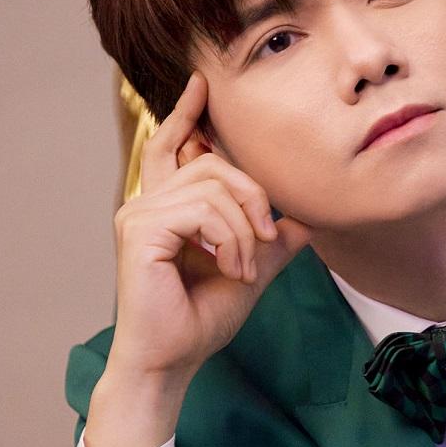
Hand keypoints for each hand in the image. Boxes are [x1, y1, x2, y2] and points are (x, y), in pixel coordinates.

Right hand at [85, 72, 311, 446]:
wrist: (172, 361)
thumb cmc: (198, 321)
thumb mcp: (249, 272)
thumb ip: (271, 243)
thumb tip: (306, 221)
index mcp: (165, 209)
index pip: (171, 147)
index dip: (186, 114)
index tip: (203, 84)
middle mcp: (146, 204)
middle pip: (211, 162)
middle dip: (252, 195)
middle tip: (267, 237)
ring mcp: (138, 214)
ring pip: (212, 185)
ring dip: (244, 227)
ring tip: (246, 267)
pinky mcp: (140, 230)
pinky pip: (203, 210)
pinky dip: (230, 239)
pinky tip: (233, 269)